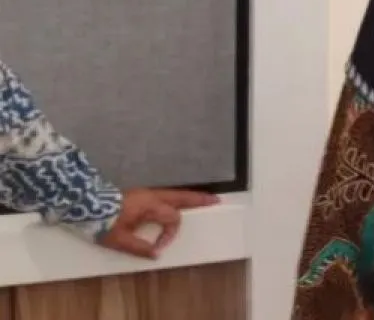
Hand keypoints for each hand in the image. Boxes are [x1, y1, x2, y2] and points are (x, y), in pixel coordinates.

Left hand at [97, 188, 219, 258]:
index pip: (172, 219)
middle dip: (198, 199)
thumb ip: (140, 247)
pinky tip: (177, 201)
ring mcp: (146, 193)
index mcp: (150, 206)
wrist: (84, 205)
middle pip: (181, 196)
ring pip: (173, 193)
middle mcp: (152, 196)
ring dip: (189, 197)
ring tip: (202, 199)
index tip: (158, 247)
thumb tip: (157, 253)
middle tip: (216, 200)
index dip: (170, 234)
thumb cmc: (103, 222)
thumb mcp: (119, 240)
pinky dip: (177, 197)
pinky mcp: (140, 194)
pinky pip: (165, 194)